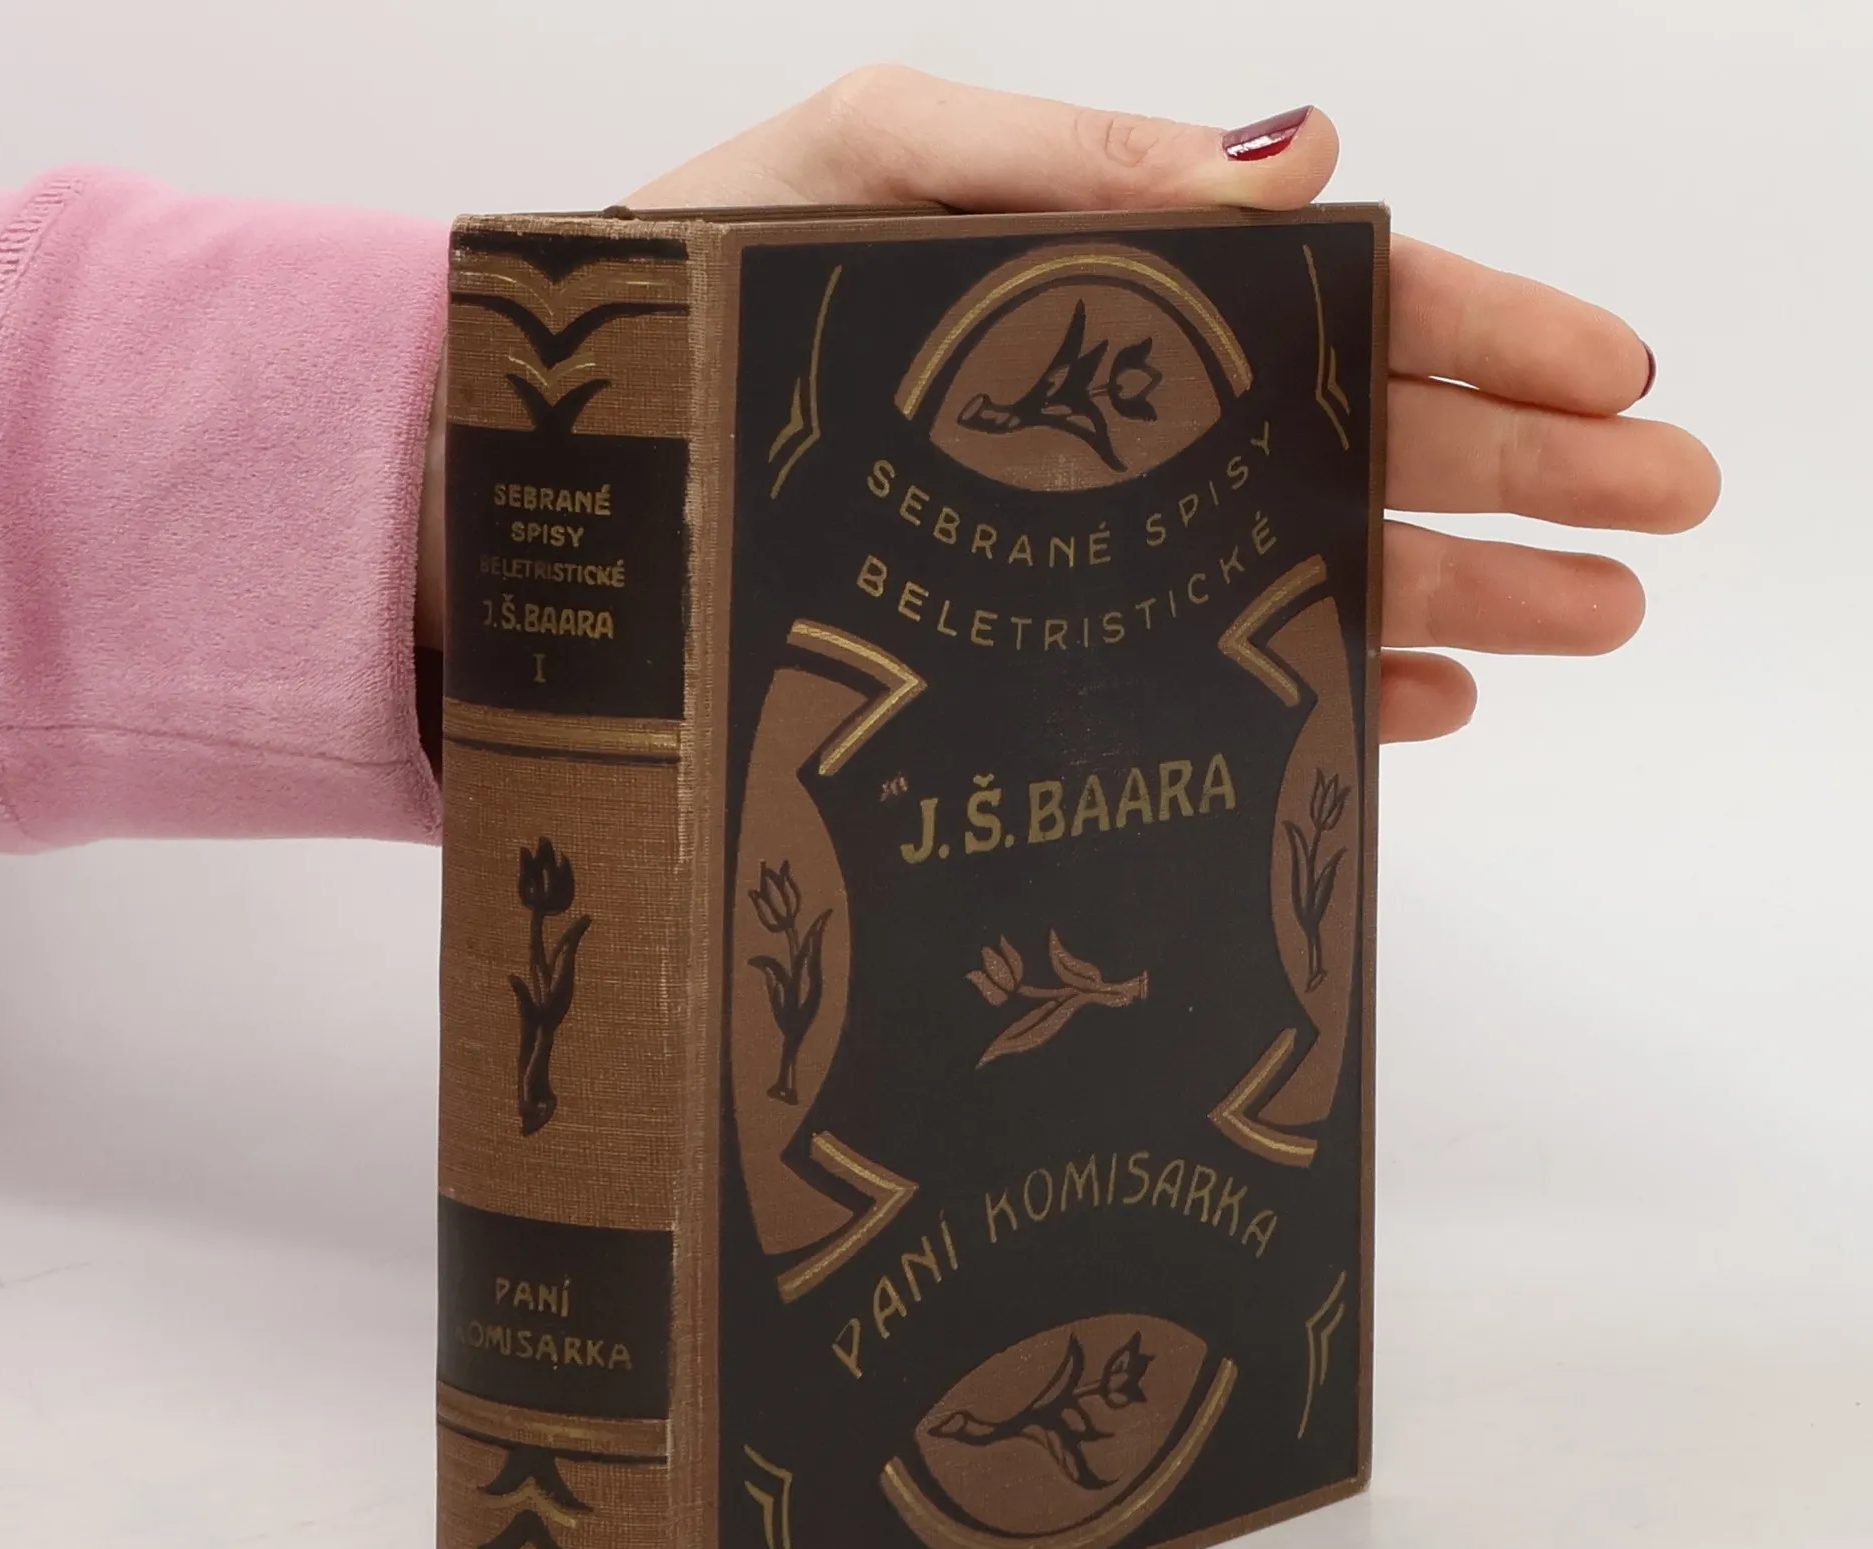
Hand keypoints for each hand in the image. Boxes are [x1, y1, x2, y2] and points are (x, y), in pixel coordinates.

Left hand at [627, 66, 1719, 742]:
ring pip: (1313, 568)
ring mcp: (1089, 559)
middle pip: (1360, 443)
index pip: (1335, 303)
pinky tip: (1423, 699)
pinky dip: (1321, 686)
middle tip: (1674, 509)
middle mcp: (1117, 432)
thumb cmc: (691, 301)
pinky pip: (1211, 677)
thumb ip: (1072, 172)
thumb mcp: (867, 170)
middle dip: (1527, 472)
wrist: (568, 488)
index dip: (1488, 329)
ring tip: (1600, 620)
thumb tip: (1305, 156)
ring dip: (1465, 591)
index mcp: (1103, 292)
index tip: (1620, 372)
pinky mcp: (1035, 669)